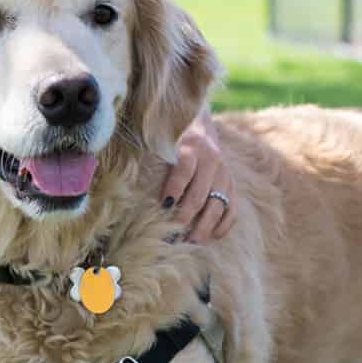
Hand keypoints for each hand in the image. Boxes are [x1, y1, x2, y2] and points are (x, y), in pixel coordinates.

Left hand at [159, 110, 236, 241]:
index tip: (163, 207)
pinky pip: (232, 207)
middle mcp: (211, 159)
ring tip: (192, 241)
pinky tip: (213, 236)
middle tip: (174, 235)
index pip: (184, 171)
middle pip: (200, 193)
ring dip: (205, 226)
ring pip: (218, 204)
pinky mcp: (231, 182)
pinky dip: (224, 223)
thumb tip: (129, 175)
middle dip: (186, 216)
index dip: (174, 190)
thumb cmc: (172, 135)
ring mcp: (224, 172)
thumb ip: (150, 153)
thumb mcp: (162, 137)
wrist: (200, 121)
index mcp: (192, 146)